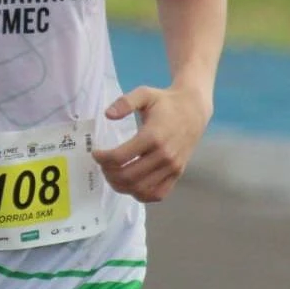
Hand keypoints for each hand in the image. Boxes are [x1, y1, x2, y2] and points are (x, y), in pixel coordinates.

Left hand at [90, 85, 211, 202]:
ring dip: (121, 185)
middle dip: (109, 173)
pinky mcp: (177, 174)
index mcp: (153, 136)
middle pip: (128, 176)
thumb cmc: (166, 102)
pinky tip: (130, 184)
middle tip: (102, 164)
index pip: (120, 157)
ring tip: (112, 174)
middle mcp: (163, 155)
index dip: (102, 158)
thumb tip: (108, 115)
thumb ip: (125, 102)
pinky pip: (157, 194)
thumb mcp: (145, 94)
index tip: (96, 153)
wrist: (194, 110)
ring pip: (140, 188)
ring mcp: (172, 167)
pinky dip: (140, 194)